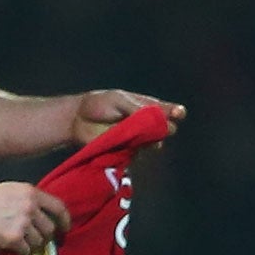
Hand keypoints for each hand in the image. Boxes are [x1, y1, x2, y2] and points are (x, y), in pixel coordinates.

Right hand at [0, 181, 71, 254]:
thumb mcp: (11, 190)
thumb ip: (29, 200)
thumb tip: (42, 216)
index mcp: (32, 193)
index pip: (59, 207)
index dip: (65, 221)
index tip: (64, 229)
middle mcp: (31, 207)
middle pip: (49, 228)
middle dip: (46, 238)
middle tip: (40, 243)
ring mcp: (22, 223)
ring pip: (39, 241)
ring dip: (35, 248)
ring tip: (28, 250)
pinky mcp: (13, 238)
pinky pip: (26, 251)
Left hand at [71, 90, 185, 145]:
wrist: (77, 119)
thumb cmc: (99, 104)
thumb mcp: (119, 100)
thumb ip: (137, 109)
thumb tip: (156, 120)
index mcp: (150, 107)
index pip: (172, 111)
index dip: (177, 113)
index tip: (177, 114)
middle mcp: (148, 123)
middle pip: (166, 129)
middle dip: (165, 128)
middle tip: (159, 128)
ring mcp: (138, 138)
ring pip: (154, 143)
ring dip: (150, 141)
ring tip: (139, 136)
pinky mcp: (127, 150)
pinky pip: (138, 153)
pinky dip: (135, 150)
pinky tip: (128, 145)